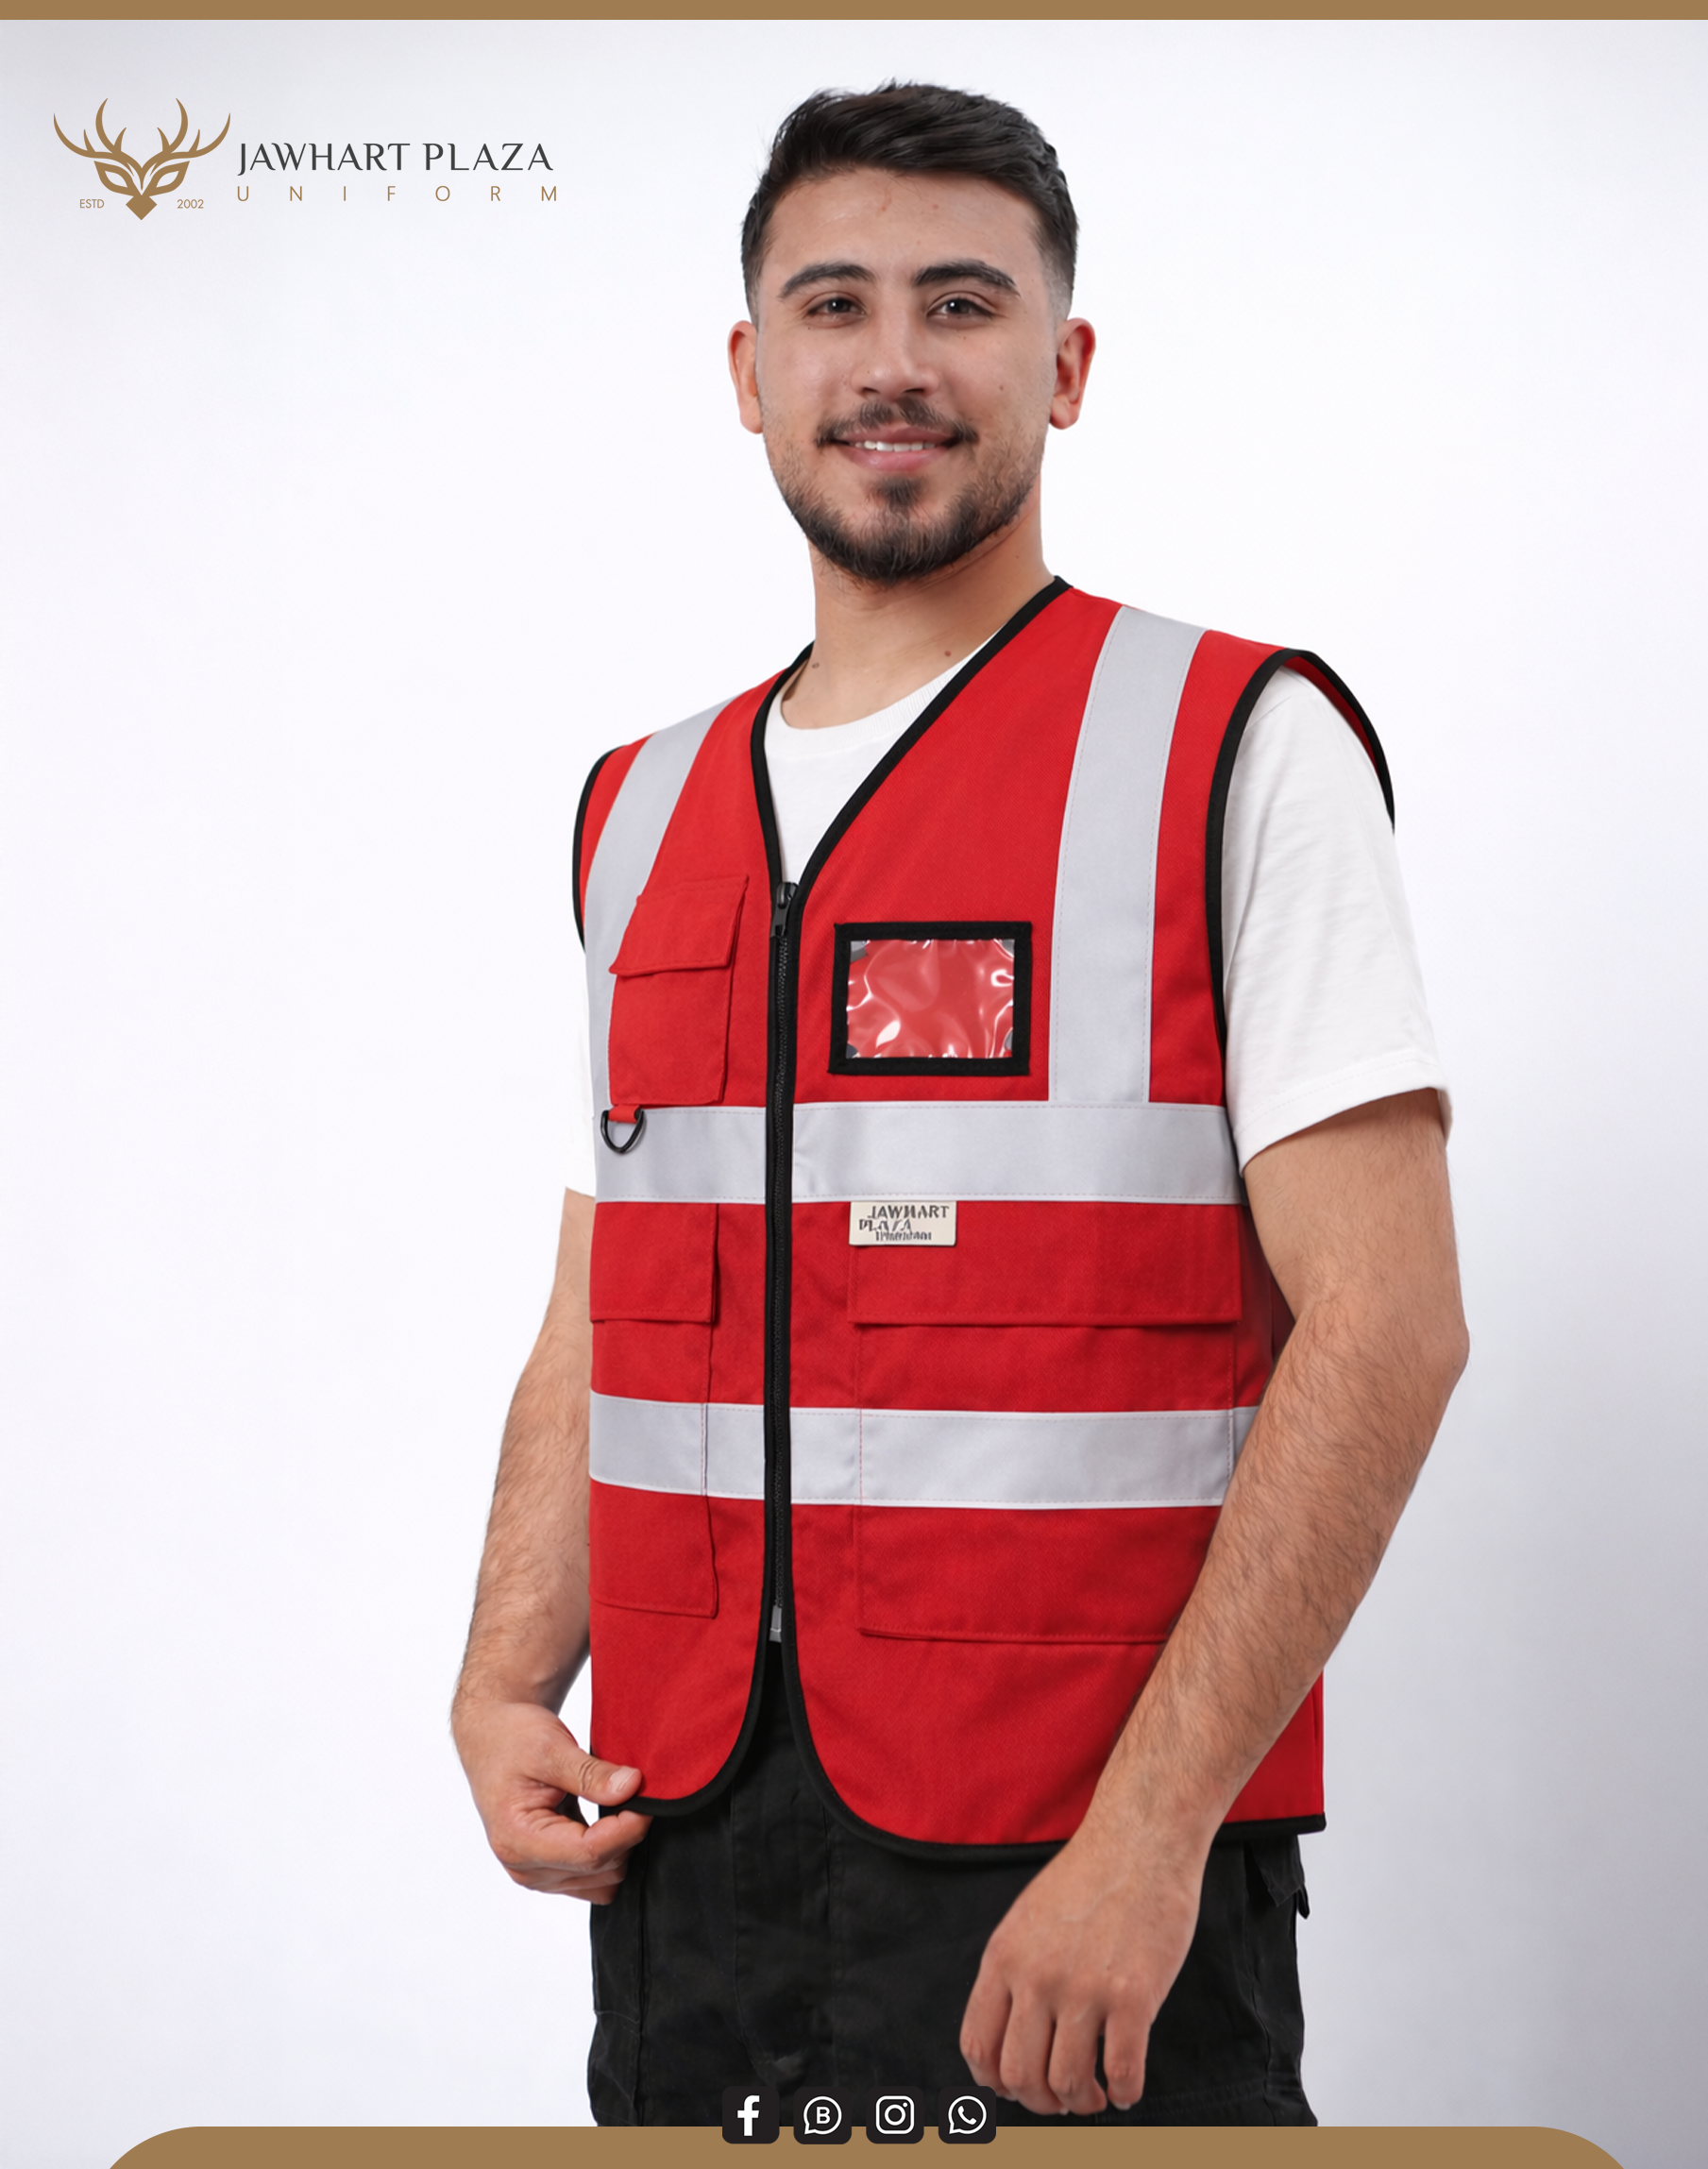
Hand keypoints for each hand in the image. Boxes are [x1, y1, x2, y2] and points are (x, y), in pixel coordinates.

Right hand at [453, 1697, 651, 1903]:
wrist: (491, 1739)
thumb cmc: (512, 1739)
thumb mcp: (551, 1747)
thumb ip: (591, 1773)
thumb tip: (632, 1786)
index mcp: (519, 1840)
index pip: (590, 1853)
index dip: (628, 1828)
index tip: (645, 1796)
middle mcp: (524, 1867)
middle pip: (601, 1870)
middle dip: (625, 1834)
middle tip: (630, 1792)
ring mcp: (536, 1874)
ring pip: (602, 1882)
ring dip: (618, 1847)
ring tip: (615, 1806)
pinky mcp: (549, 1872)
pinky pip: (594, 1880)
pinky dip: (608, 1854)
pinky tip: (604, 1821)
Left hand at [959, 1817, 1204, 2114]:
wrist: (1140, 1840)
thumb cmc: (1088, 1880)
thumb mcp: (1027, 1920)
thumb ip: (1014, 1973)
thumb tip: (1007, 2042)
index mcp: (1003, 1957)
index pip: (979, 2047)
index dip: (995, 2084)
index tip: (1016, 2091)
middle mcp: (1036, 1976)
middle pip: (1020, 2076)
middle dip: (1041, 2103)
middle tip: (1063, 2099)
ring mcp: (1084, 1987)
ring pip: (1068, 2084)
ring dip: (1083, 2103)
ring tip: (1096, 2095)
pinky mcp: (1134, 1995)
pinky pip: (1123, 2073)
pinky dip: (1124, 2095)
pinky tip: (1127, 2088)